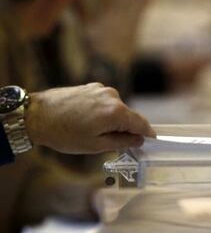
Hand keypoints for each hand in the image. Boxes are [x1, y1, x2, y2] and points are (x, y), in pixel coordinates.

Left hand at [25, 83, 155, 153]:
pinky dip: (104, 112)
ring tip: (94, 132)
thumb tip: (138, 140)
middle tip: (114, 144)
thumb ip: (122, 142)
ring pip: (117, 109)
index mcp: (116, 112)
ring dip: (113, 120)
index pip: (141, 123)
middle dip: (126, 129)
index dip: (147, 133)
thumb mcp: (95, 146)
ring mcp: (102, 89)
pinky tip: (88, 120)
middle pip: (129, 116)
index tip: (152, 140)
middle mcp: (113, 96)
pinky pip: (107, 102)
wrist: (36, 115)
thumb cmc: (64, 133)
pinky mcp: (93, 86)